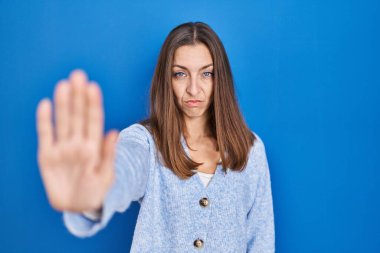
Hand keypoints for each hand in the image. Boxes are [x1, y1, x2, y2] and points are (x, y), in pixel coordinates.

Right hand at [36, 69, 118, 211]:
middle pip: (78, 116)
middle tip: (78, 75)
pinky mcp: (47, 156)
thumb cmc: (96, 191)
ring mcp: (62, 148)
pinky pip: (45, 135)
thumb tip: (114, 132)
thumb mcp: (106, 176)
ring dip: (63, 104)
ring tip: (64, 85)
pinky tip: (45, 104)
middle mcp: (78, 143)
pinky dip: (44, 121)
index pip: (94, 121)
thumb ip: (109, 155)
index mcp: (94, 147)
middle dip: (78, 97)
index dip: (93, 104)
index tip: (93, 87)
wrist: (78, 207)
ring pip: (62, 121)